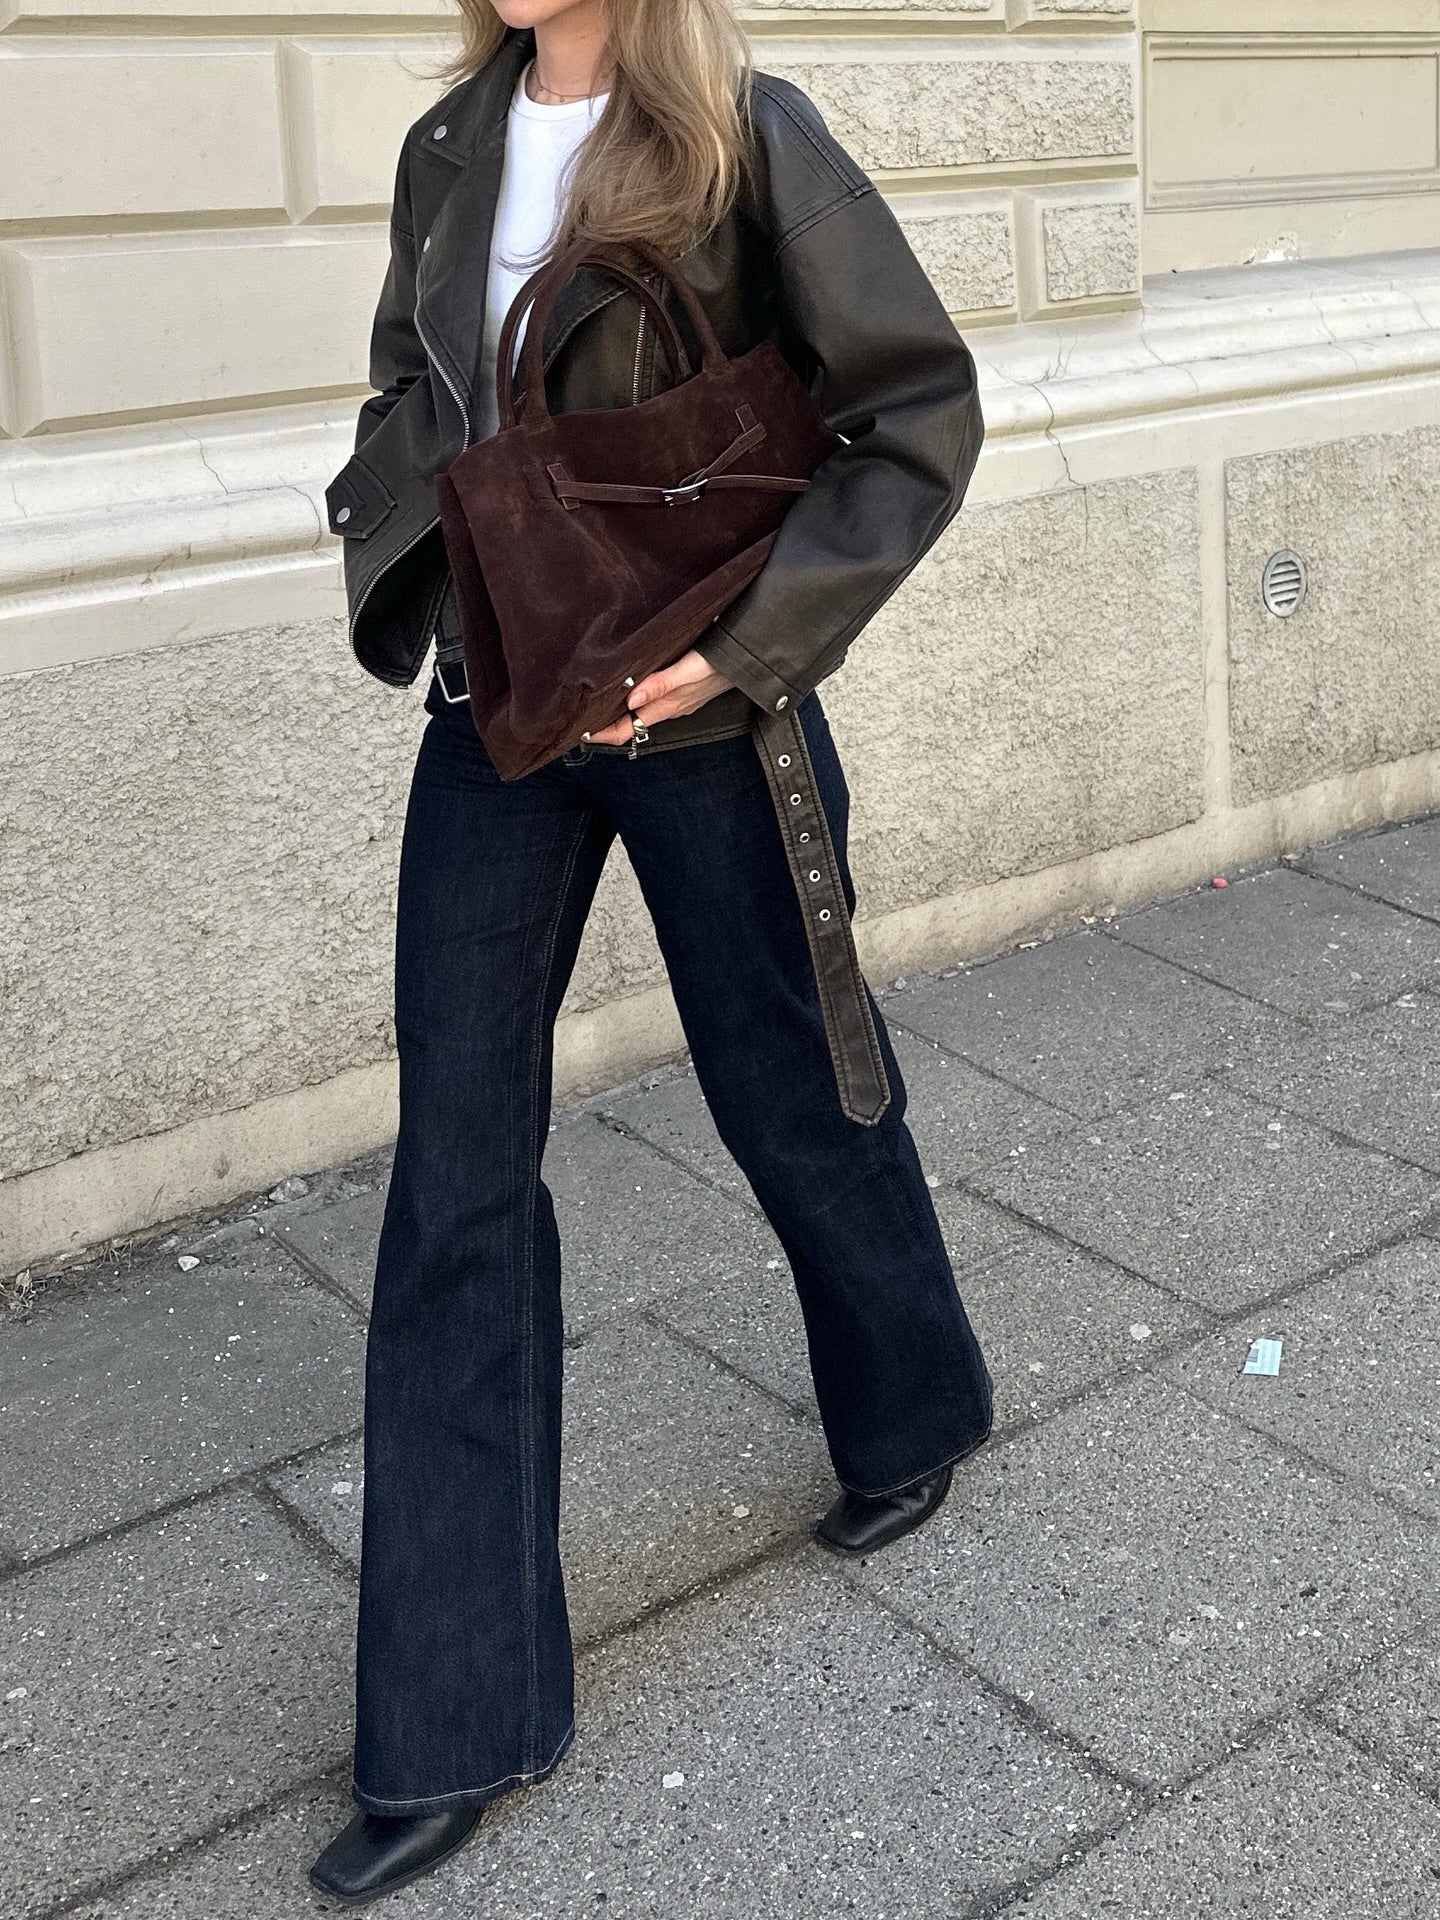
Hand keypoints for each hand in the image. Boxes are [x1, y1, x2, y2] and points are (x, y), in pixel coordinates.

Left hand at [585, 647, 734, 746]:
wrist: (750, 661)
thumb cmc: (721, 664)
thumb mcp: (690, 670)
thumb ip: (661, 684)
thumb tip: (630, 698)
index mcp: (665, 707)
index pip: (625, 729)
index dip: (601, 733)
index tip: (578, 731)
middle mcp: (667, 708)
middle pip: (627, 722)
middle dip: (603, 720)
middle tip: (577, 713)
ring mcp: (675, 701)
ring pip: (638, 711)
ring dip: (617, 708)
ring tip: (594, 699)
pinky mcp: (681, 691)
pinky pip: (651, 699)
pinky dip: (633, 697)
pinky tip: (627, 685)